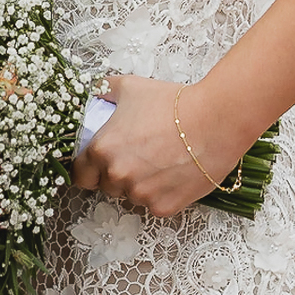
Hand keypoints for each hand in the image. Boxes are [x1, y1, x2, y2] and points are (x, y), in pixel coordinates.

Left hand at [71, 76, 245, 216]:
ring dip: (137, 184)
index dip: (88, 167)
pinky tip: (173, 172)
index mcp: (102, 150)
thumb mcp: (130, 87)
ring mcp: (141, 195)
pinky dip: (160, 193)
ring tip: (158, 161)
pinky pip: (153, 205)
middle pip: (105, 186)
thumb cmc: (173, 103)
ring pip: (129, 196)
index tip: (98, 161)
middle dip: (114, 174)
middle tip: (135, 155)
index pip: (80, 174)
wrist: (215, 121)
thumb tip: (94, 93)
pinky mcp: (164, 207)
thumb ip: (103, 91)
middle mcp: (117, 176)